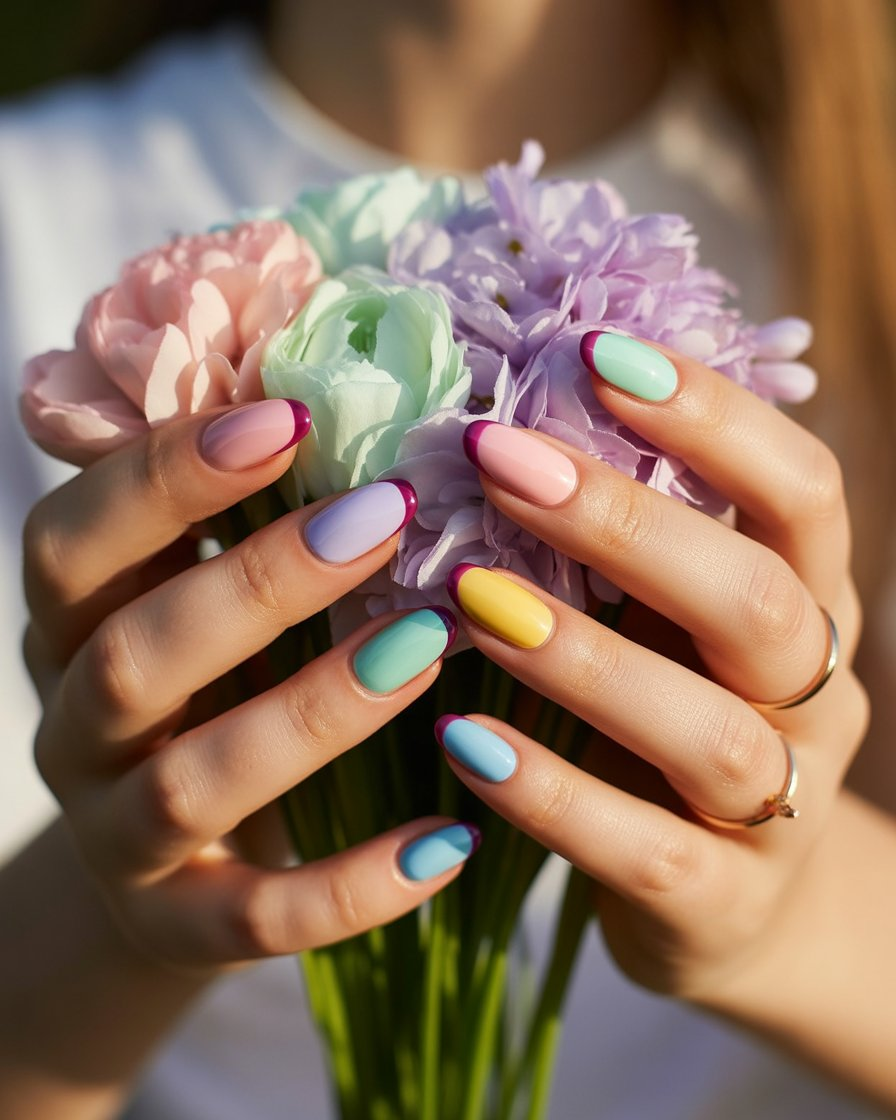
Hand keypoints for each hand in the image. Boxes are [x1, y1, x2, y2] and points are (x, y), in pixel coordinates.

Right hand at [23, 399, 466, 972]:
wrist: (181, 852)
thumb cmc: (219, 681)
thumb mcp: (210, 591)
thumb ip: (256, 513)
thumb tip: (376, 390)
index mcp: (76, 624)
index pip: (74, 540)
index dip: (166, 476)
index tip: (291, 419)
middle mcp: (77, 728)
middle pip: (132, 658)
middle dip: (258, 583)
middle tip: (385, 515)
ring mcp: (118, 835)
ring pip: (189, 784)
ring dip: (311, 712)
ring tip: (426, 649)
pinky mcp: (175, 924)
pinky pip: (252, 919)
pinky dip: (349, 887)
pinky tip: (448, 840)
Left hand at [438, 335, 865, 1002]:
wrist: (739, 904)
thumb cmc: (679, 715)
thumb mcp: (675, 621)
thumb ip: (625, 541)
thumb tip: (505, 410)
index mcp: (809, 599)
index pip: (800, 489)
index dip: (713, 416)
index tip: (595, 353)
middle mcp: (812, 693)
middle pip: (757, 599)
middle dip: (627, 522)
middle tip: (501, 456)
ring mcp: (780, 807)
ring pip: (707, 730)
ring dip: (584, 658)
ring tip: (475, 598)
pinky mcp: (720, 902)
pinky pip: (642, 850)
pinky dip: (551, 793)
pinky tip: (462, 740)